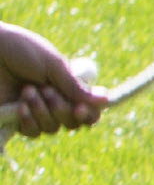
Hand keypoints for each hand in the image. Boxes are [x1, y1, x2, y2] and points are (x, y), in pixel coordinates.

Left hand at [0, 22, 103, 136]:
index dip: (89, 114)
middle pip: (73, 123)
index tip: (79, 108)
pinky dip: (29, 121)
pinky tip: (19, 106)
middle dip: (61, 109)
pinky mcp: (17, 120)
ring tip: (27, 91)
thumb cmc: (21, 51)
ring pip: (52, 128)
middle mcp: (55, 101)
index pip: (89, 109)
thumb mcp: (53, 65)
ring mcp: (37, 111)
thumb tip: (106, 100)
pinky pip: (32, 132)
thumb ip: (75, 87)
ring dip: (42, 112)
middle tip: (46, 90)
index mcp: (68, 85)